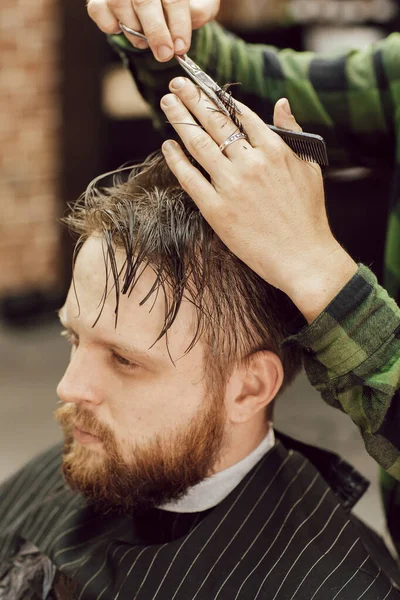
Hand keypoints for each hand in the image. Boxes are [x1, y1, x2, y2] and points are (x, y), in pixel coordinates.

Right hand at [87, 0, 219, 61]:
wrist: (160, 3)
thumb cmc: (181, 2)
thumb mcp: (199, 2)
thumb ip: (200, 9)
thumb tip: (194, 18)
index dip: (178, 24)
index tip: (181, 48)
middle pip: (144, 1)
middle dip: (156, 33)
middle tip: (165, 55)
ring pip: (120, 5)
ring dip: (135, 32)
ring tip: (146, 42)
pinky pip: (100, 12)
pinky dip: (112, 27)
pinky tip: (124, 29)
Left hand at [160, 78, 357, 321]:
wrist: (303, 257)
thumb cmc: (308, 215)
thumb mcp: (309, 166)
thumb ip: (293, 132)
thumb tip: (280, 102)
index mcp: (274, 149)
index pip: (239, 114)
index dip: (217, 95)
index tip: (202, 83)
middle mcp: (251, 162)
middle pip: (214, 122)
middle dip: (192, 98)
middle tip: (175, 83)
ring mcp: (232, 186)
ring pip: (198, 144)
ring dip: (180, 119)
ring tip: (167, 102)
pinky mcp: (217, 210)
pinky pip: (190, 178)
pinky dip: (176, 159)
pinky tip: (167, 145)